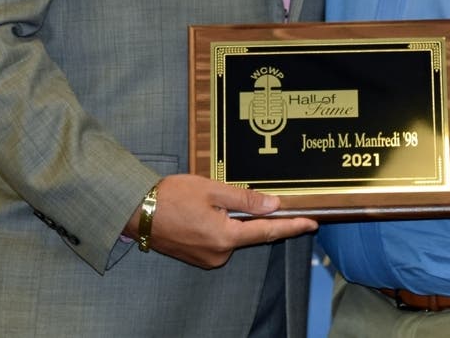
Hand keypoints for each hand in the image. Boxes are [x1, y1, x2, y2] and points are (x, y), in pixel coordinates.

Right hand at [147, 174, 317, 268]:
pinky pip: (220, 241)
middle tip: (239, 195)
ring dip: (232, 220)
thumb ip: (246, 199)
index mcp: (225, 237)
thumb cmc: (171, 196)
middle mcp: (219, 254)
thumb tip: (274, 204)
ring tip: (208, 201)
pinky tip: (204, 213)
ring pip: (233, 236)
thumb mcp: (212, 190)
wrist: (137, 212)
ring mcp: (207, 259)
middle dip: (252, 216)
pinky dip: (221, 227)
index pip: (268, 232)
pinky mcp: (198, 258)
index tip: (312, 223)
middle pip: (249, 234)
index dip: (292, 226)